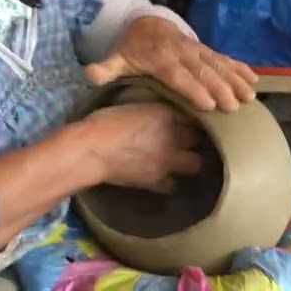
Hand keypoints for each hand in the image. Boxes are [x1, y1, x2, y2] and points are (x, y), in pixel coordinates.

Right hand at [82, 102, 202, 192]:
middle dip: (196, 139)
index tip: (189, 120)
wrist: (91, 150)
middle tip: (189, 139)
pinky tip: (166, 178)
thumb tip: (161, 115)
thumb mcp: (133, 105)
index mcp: (165, 114)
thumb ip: (153, 111)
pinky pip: (172, 185)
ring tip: (184, 160)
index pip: (192, 115)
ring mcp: (167, 161)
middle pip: (198, 139)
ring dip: (191, 161)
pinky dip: (171, 182)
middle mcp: (173, 136)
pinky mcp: (156, 181)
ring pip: (195, 163)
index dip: (190, 118)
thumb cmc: (105, 122)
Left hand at [84, 16, 257, 111]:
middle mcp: (182, 53)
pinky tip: (254, 80)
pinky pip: (225, 58)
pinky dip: (240, 68)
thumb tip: (89, 74)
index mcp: (160, 59)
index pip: (178, 75)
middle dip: (220, 88)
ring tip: (249, 96)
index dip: (192, 89)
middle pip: (203, 72)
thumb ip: (107, 68)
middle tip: (234, 106)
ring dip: (235, 79)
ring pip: (218, 65)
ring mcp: (197, 50)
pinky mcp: (207, 50)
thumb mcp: (118, 58)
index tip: (207, 104)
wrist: (148, 22)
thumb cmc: (133, 49)